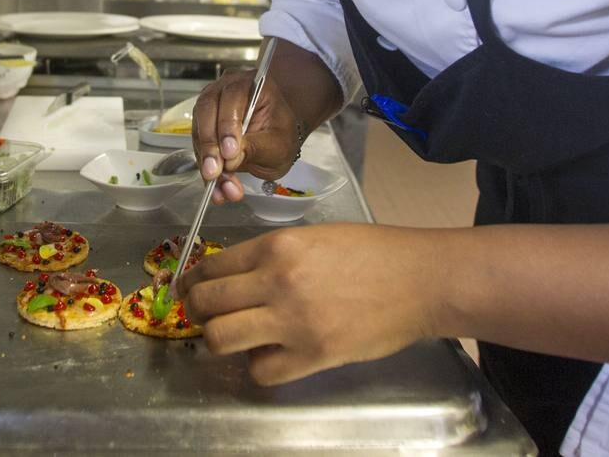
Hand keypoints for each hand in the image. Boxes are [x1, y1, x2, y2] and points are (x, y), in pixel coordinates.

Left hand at [177, 224, 434, 384]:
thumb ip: (273, 256)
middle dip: (196, 310)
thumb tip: (234, 277)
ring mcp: (293, 322)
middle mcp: (277, 282)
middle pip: (207, 302)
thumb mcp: (314, 238)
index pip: (212, 266)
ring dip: (218, 339)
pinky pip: (261, 370)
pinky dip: (258, 365)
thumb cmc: (372, 252)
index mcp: (277, 247)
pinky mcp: (313, 356)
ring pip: (221, 338)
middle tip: (203, 315)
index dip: (193, 280)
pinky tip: (269, 354)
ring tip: (231, 336)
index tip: (189, 288)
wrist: (419, 279)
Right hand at [192, 67, 301, 203]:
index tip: (229, 153)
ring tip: (218, 186)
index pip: (233, 97)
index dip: (227, 124)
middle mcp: (226, 90)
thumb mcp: (278, 145)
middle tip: (214, 172)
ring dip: (206, 161)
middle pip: (207, 111)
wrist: (278, 140)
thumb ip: (255, 148)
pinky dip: (206, 170)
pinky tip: (217, 190)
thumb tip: (229, 160)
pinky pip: (199, 148)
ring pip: (199, 131)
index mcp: (251, 85)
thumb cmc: (282, 135)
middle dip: (210, 145)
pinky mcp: (203, 128)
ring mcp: (212, 108)